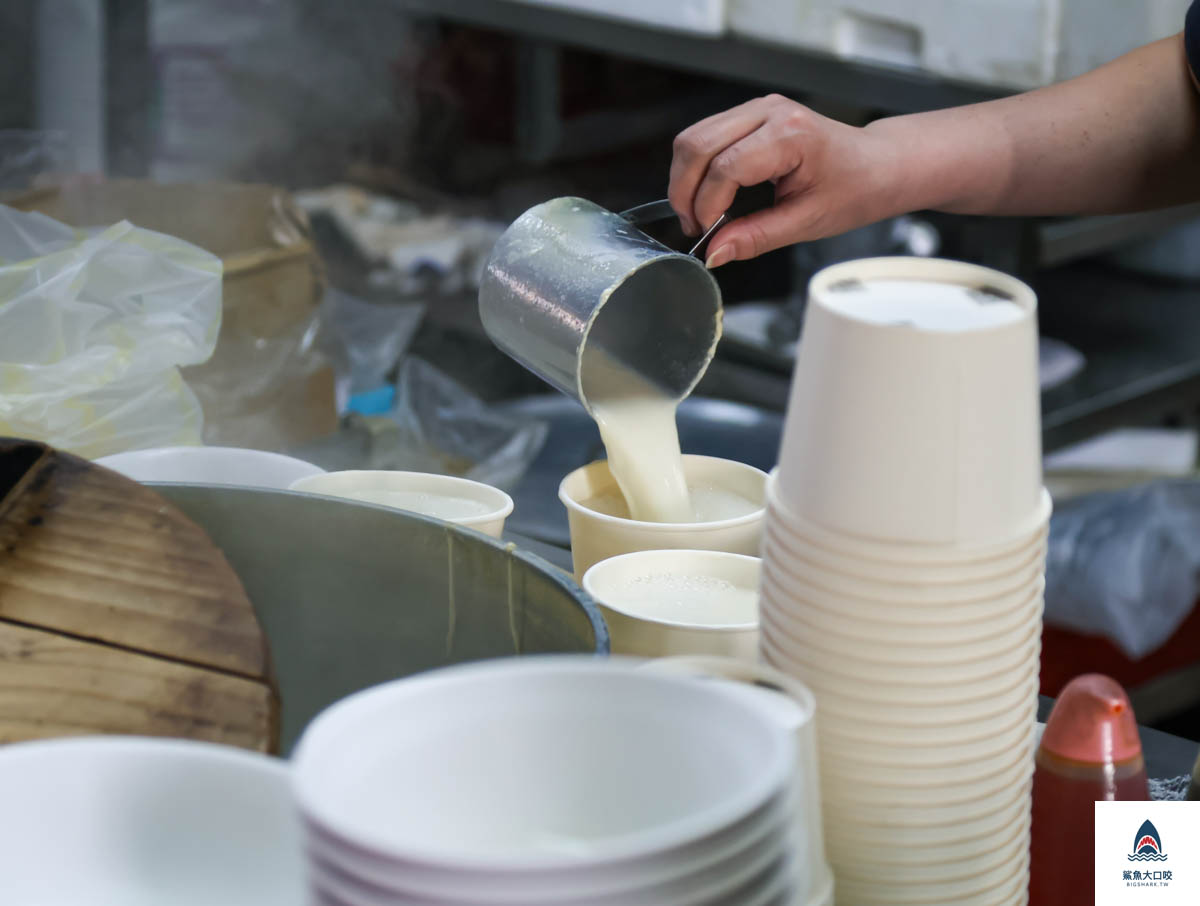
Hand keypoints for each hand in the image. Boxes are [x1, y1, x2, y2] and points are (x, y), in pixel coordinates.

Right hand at [669, 94, 898, 266]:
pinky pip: (705, 135)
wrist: (877, 165)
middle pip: (697, 145)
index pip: (725, 168)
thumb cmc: (855, 188)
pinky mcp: (751, 114)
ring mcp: (758, 108)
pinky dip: (696, 167)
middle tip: (695, 227)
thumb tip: (715, 253)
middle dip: (685, 192)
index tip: (708, 234)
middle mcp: (769, 112)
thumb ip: (755, 237)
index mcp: (790, 135)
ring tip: (698, 213)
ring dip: (685, 178)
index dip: (707, 206)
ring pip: (693, 137)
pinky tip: (707, 193)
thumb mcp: (806, 222)